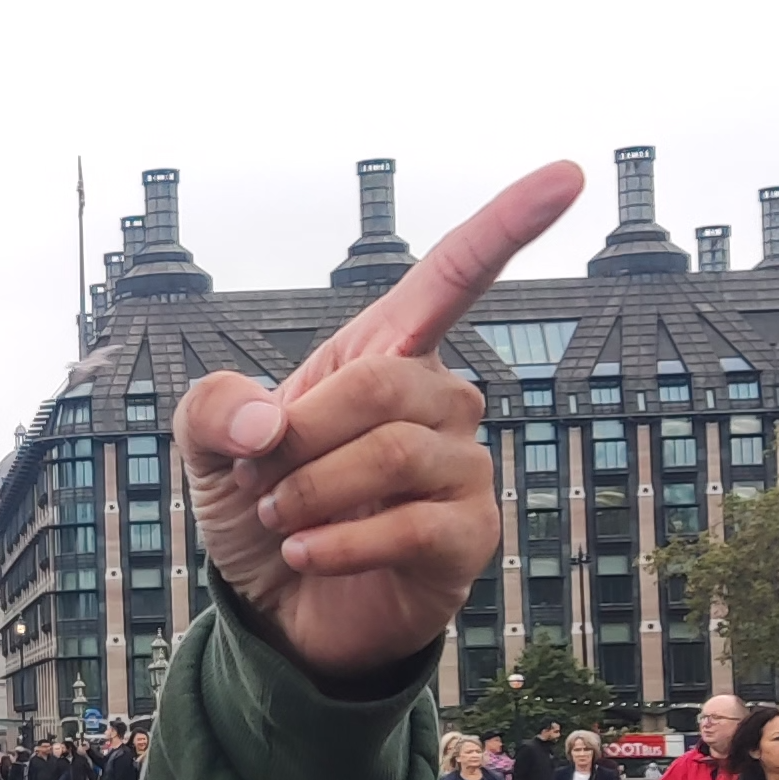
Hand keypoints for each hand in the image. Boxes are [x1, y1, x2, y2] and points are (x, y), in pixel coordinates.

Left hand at [174, 162, 586, 683]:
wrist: (279, 606)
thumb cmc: (261, 506)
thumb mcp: (210, 448)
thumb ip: (214, 407)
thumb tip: (271, 422)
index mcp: (384, 354)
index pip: (454, 276)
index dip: (508, 225)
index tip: (568, 173)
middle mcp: (439, 400)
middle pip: (387, 383)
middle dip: (303, 434)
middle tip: (261, 476)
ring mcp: (462, 467)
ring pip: (395, 454)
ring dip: (312, 492)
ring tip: (278, 520)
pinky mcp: (469, 537)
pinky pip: (414, 525)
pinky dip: (340, 542)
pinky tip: (304, 555)